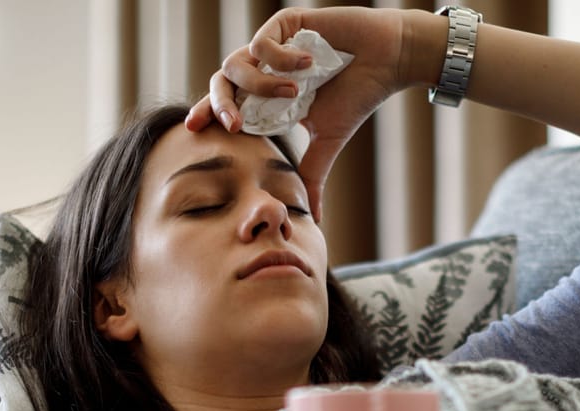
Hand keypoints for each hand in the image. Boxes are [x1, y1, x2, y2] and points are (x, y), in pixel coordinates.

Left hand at [184, 6, 416, 221]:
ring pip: (236, 63)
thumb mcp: (327, 141)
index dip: (208, 114)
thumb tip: (316, 218)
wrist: (386, 61)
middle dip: (220, 105)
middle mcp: (264, 68)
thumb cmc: (357, 96)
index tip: (192, 130)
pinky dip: (282, 59)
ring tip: (294, 93)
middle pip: (220, 82)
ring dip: (261, 84)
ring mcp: (273, 44)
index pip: (228, 104)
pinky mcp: (284, 23)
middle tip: (232, 126)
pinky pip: (262, 43)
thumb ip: (312, 174)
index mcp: (267, 95)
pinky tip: (310, 64)